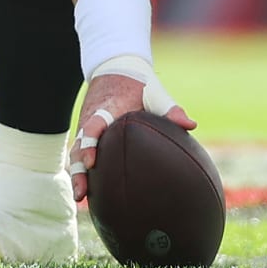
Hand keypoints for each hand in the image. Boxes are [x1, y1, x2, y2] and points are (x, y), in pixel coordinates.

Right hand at [68, 65, 192, 202]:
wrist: (115, 68)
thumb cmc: (138, 84)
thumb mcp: (154, 91)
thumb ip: (170, 108)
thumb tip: (190, 126)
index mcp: (107, 108)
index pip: (93, 125)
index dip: (89, 144)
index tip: (91, 162)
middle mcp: (91, 118)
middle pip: (79, 145)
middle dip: (79, 169)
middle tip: (81, 192)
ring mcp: (86, 126)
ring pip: (76, 152)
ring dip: (78, 174)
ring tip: (80, 198)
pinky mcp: (86, 133)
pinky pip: (80, 152)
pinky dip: (81, 170)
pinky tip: (88, 193)